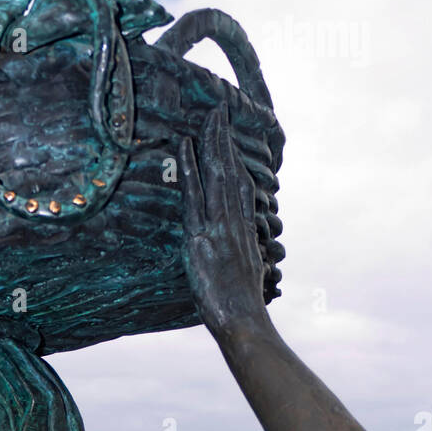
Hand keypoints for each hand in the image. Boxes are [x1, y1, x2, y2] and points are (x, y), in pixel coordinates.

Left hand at [179, 103, 269, 337]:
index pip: (243, 188)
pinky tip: (184, 144)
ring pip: (217, 173)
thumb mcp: (248, 278)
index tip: (232, 143)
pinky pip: (194, 191)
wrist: (242, 319)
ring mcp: (219, 225)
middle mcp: (234, 222)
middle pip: (231, 171)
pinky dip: (190, 165)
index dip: (237, 162)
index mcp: (245, 232)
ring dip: (212, 141)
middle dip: (225, 140)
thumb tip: (241, 251)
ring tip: (209, 115)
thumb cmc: (242, 309)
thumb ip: (243, 258)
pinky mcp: (202, 233)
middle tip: (220, 111)